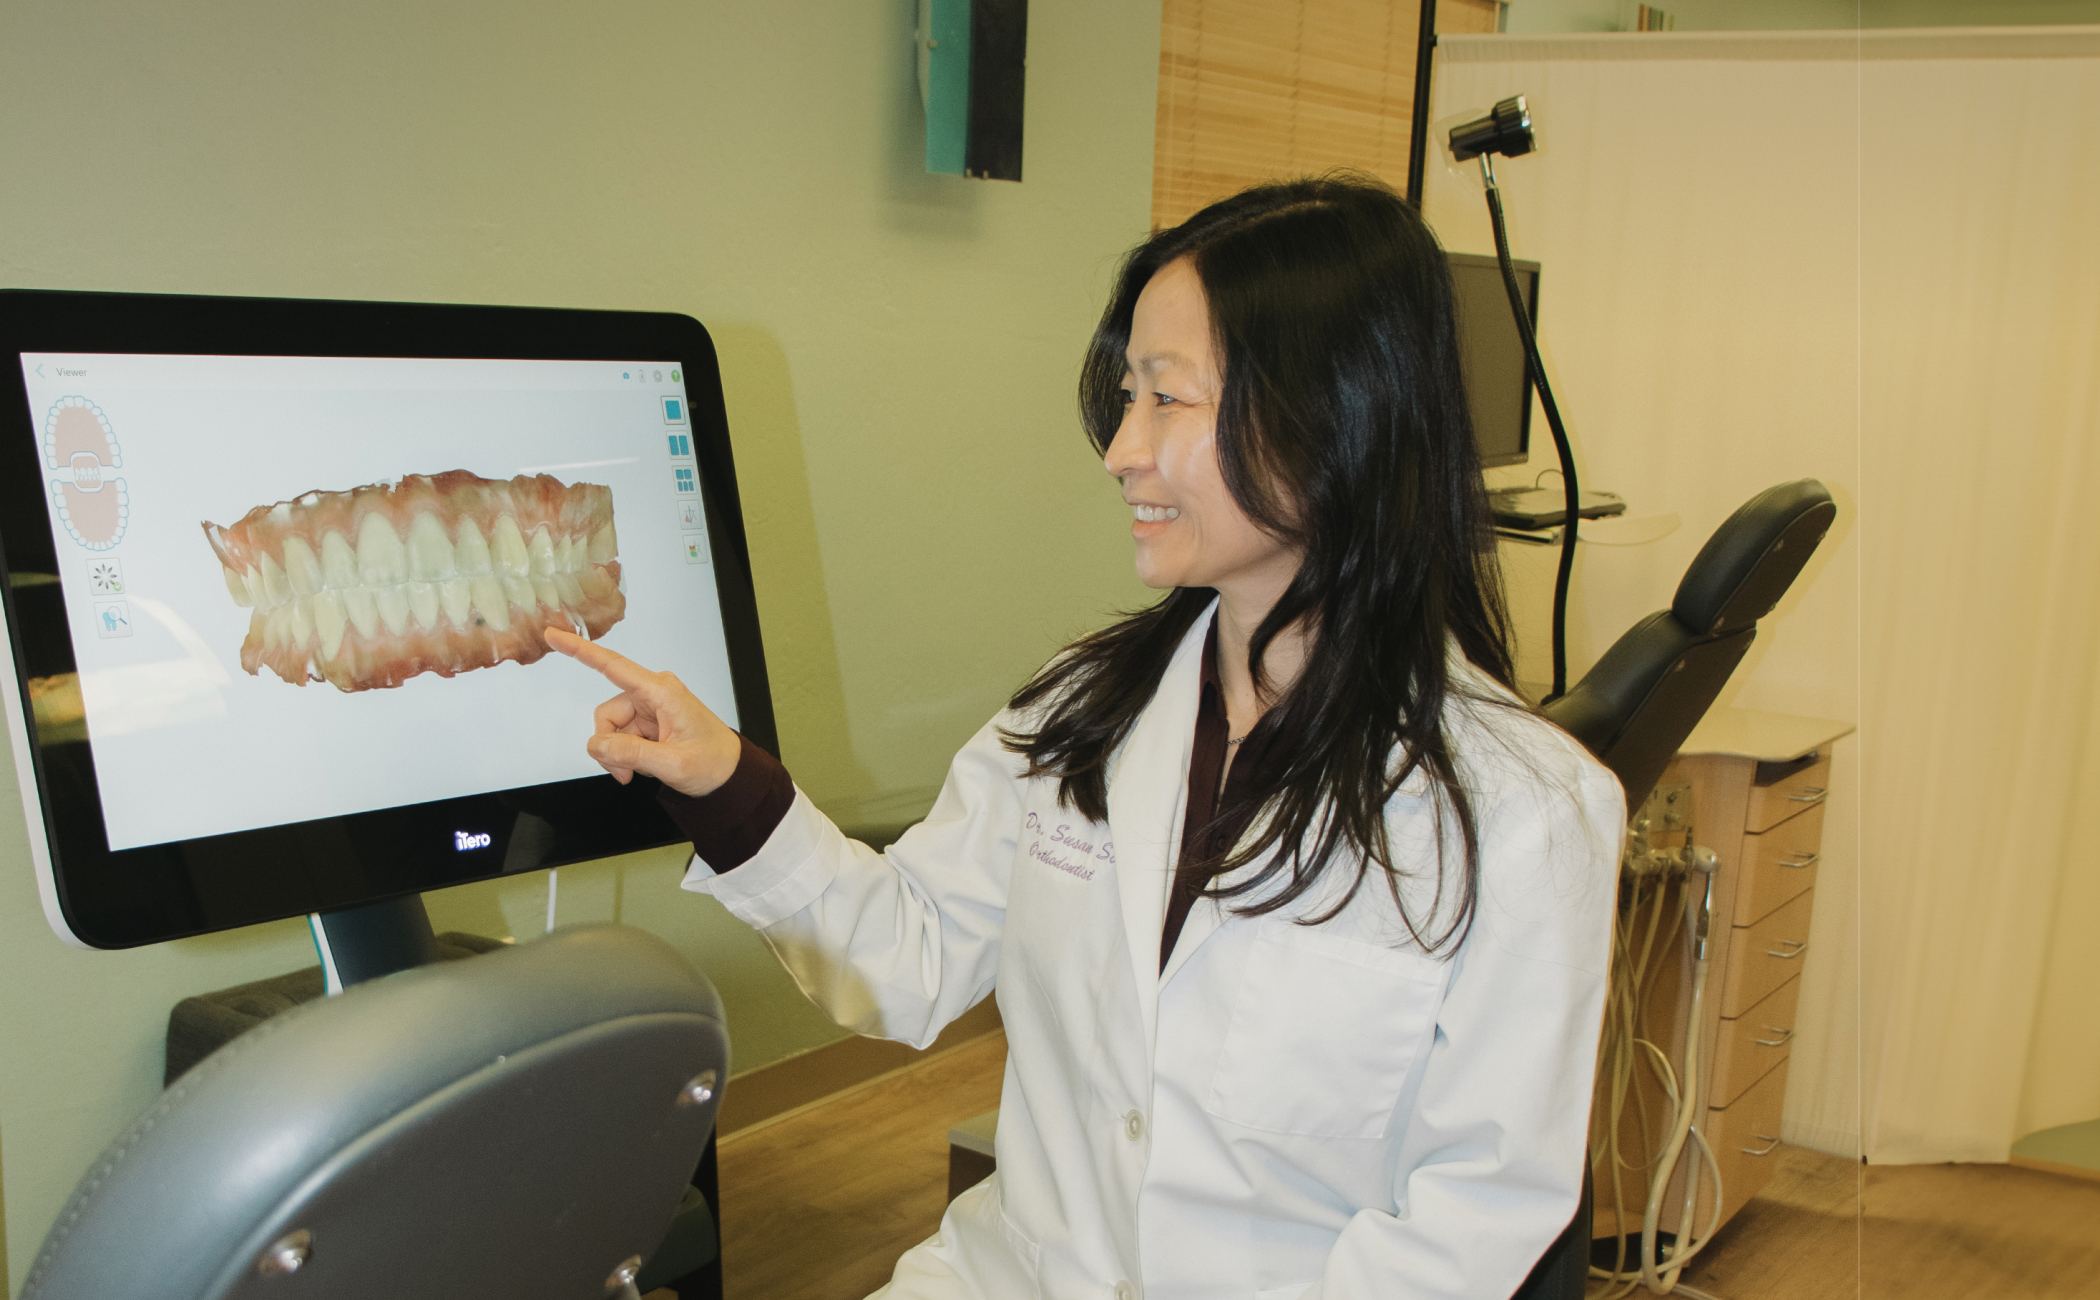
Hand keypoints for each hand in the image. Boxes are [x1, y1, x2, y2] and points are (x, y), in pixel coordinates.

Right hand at [543, 628, 742, 796]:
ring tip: (638, 772)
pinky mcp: (647, 721)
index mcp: (661, 691)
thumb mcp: (673, 764)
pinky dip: (624, 756)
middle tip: (626, 774)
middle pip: (606, 715)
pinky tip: (643, 766)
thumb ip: (632, 754)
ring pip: (610, 729)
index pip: (613, 666)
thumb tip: (596, 744)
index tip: (554, 635)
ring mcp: (649, 707)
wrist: (729, 774)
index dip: (580, 650)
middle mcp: (652, 693)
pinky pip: (619, 737)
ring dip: (617, 755)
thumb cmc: (712, 762)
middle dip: (609, 747)